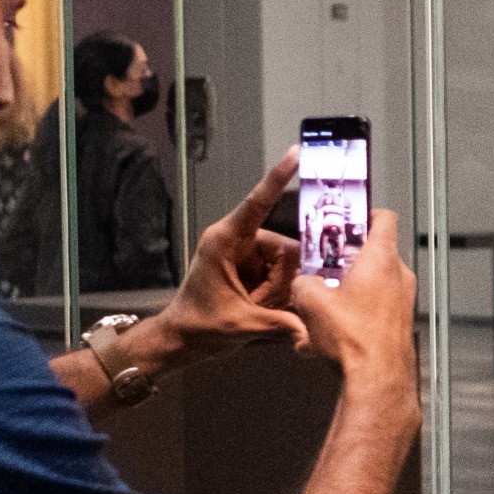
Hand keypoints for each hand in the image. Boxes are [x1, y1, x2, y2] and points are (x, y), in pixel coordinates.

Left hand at [147, 152, 305, 368]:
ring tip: (257, 307)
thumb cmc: (199, 325)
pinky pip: (278, 273)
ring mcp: (244, 254)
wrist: (181, 340)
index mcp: (225, 240)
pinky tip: (263, 307)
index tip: (295, 154)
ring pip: (283, 263)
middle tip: (265, 302)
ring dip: (278, 288)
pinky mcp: (249, 268)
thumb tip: (311, 329)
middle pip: (283, 246)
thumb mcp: (241, 324)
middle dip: (282, 277)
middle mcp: (236, 241)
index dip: (277, 178)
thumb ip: (281, 323)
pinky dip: (277, 291)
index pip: (257, 203)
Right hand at [289, 209, 419, 418]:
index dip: (363, 213)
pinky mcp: (399, 326)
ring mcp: (403, 303)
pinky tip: (330, 335)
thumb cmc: (355, 339)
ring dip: (347, 291)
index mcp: (382, 258)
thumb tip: (302, 283)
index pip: (382, 217)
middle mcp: (399, 277)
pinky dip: (355, 316)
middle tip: (323, 268)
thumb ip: (303, 282)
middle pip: (373, 254)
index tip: (346, 217)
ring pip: (372, 286)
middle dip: (344, 261)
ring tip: (322, 308)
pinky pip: (375, 311)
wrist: (376, 382)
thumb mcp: (311, 301)